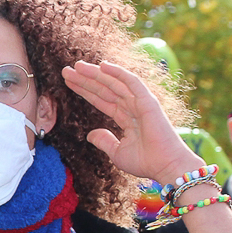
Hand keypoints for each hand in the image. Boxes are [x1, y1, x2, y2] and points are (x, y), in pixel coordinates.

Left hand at [61, 61, 202, 183]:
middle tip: (66, 70)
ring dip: (95, 73)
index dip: (85, 90)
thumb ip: (104, 141)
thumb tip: (90, 134)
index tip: (69, 82)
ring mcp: (141, 103)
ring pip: (114, 83)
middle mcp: (133, 107)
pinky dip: (118, 73)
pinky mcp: (148, 102)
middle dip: (85, 79)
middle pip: (104, 89)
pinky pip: (131, 83)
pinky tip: (103, 65)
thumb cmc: (146, 162)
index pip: (101, 100)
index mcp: (126, 118)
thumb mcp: (117, 152)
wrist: (165, 167)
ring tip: (76, 65)